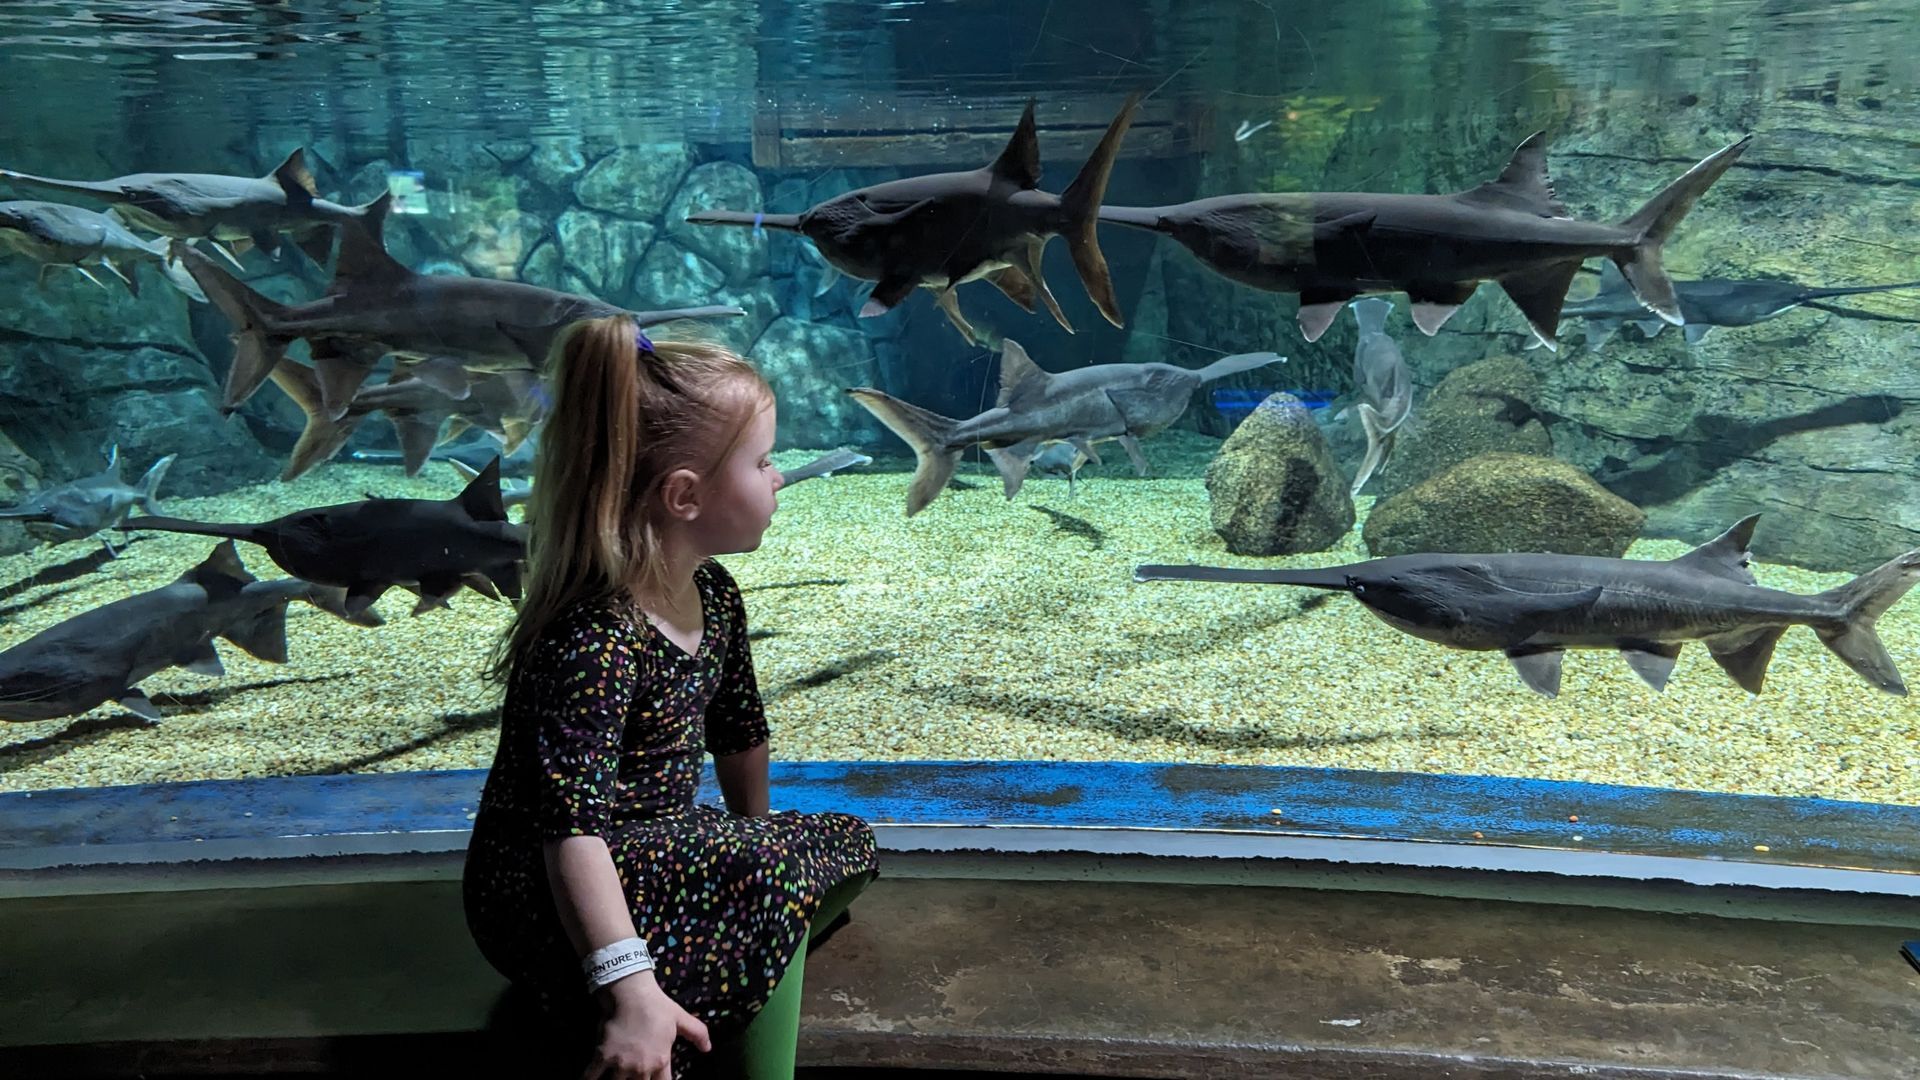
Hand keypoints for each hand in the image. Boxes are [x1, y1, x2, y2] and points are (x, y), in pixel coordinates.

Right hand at [580, 972, 710, 1079]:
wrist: (631, 992)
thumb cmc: (657, 1006)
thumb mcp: (681, 1018)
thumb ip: (697, 1034)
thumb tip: (708, 1049)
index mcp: (660, 1061)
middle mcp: (641, 1067)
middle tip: (634, 1076)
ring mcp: (620, 1064)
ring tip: (616, 1077)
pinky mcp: (602, 1057)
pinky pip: (591, 1076)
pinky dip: (588, 1079)